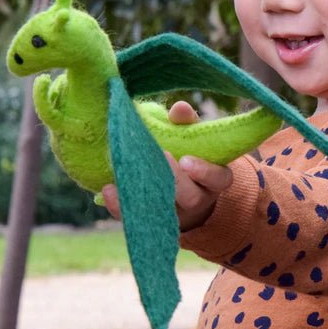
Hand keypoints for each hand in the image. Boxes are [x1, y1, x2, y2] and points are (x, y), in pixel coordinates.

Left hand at [101, 100, 233, 231]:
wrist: (178, 190)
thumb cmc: (188, 154)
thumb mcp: (192, 138)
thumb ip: (186, 123)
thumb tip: (179, 108)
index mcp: (213, 179)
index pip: (219, 179)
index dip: (205, 172)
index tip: (187, 159)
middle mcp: (197, 199)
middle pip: (191, 197)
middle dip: (175, 179)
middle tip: (161, 157)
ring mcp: (175, 214)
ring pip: (165, 212)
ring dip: (148, 193)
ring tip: (131, 173)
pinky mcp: (151, 220)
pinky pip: (136, 218)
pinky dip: (121, 205)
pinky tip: (109, 188)